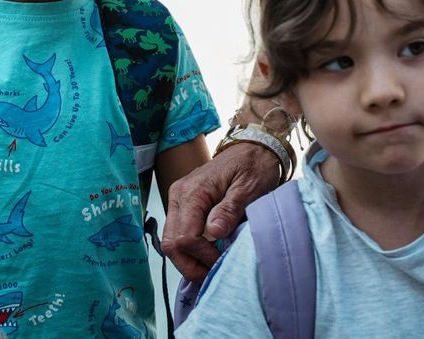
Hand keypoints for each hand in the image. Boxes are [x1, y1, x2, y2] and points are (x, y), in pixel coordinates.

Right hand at [161, 143, 280, 280]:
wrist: (252, 148)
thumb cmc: (253, 166)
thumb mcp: (249, 188)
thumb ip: (230, 210)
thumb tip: (213, 233)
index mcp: (192, 192)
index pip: (186, 236)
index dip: (203, 256)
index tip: (223, 261)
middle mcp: (178, 195)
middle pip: (171, 243)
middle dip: (190, 265)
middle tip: (212, 275)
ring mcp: (178, 200)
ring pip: (171, 242)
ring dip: (189, 259)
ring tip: (211, 267)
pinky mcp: (183, 204)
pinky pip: (178, 233)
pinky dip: (190, 249)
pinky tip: (208, 255)